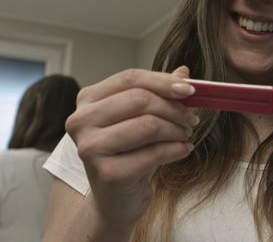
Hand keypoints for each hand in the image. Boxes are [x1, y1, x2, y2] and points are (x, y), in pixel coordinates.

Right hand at [65, 66, 198, 231]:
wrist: (115, 200)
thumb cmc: (129, 155)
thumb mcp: (142, 120)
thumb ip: (159, 94)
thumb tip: (184, 72)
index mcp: (88, 100)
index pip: (129, 78)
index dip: (162, 81)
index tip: (190, 90)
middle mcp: (81, 121)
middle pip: (140, 99)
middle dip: (174, 108)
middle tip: (192, 119)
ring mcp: (90, 148)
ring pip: (149, 125)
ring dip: (177, 130)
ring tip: (186, 135)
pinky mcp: (107, 173)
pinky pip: (155, 153)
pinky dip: (177, 149)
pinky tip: (183, 150)